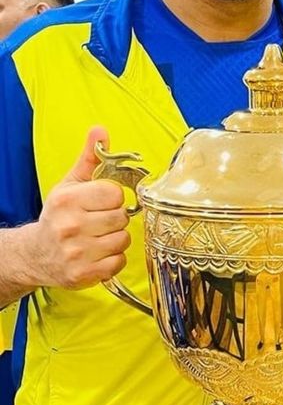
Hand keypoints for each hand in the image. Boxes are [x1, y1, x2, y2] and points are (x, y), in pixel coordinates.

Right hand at [28, 127, 131, 289]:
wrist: (37, 254)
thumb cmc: (58, 216)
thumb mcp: (70, 185)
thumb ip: (89, 158)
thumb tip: (101, 130)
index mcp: (68, 200)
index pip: (115, 194)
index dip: (113, 198)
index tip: (102, 203)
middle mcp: (70, 226)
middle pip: (121, 218)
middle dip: (115, 219)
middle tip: (99, 221)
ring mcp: (76, 253)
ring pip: (123, 240)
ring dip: (115, 239)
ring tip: (98, 237)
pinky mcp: (83, 274)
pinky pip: (118, 262)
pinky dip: (113, 259)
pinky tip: (97, 254)